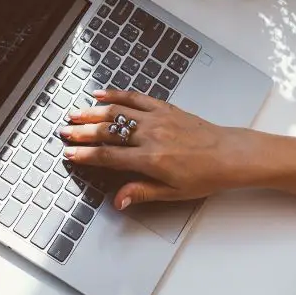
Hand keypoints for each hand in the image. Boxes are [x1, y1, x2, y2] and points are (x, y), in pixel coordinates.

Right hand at [60, 90, 252, 209]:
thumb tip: (118, 200)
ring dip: (93, 112)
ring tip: (75, 114)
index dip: (86, 155)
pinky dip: (116, 94)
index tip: (69, 154)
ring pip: (117, 112)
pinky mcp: (165, 108)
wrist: (231, 155)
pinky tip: (101, 94)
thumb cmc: (205, 176)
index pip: (109, 157)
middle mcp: (151, 136)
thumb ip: (141, 192)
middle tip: (64, 132)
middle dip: (83, 132)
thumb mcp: (173, 193)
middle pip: (108, 132)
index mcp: (151, 160)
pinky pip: (136, 97)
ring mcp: (158, 119)